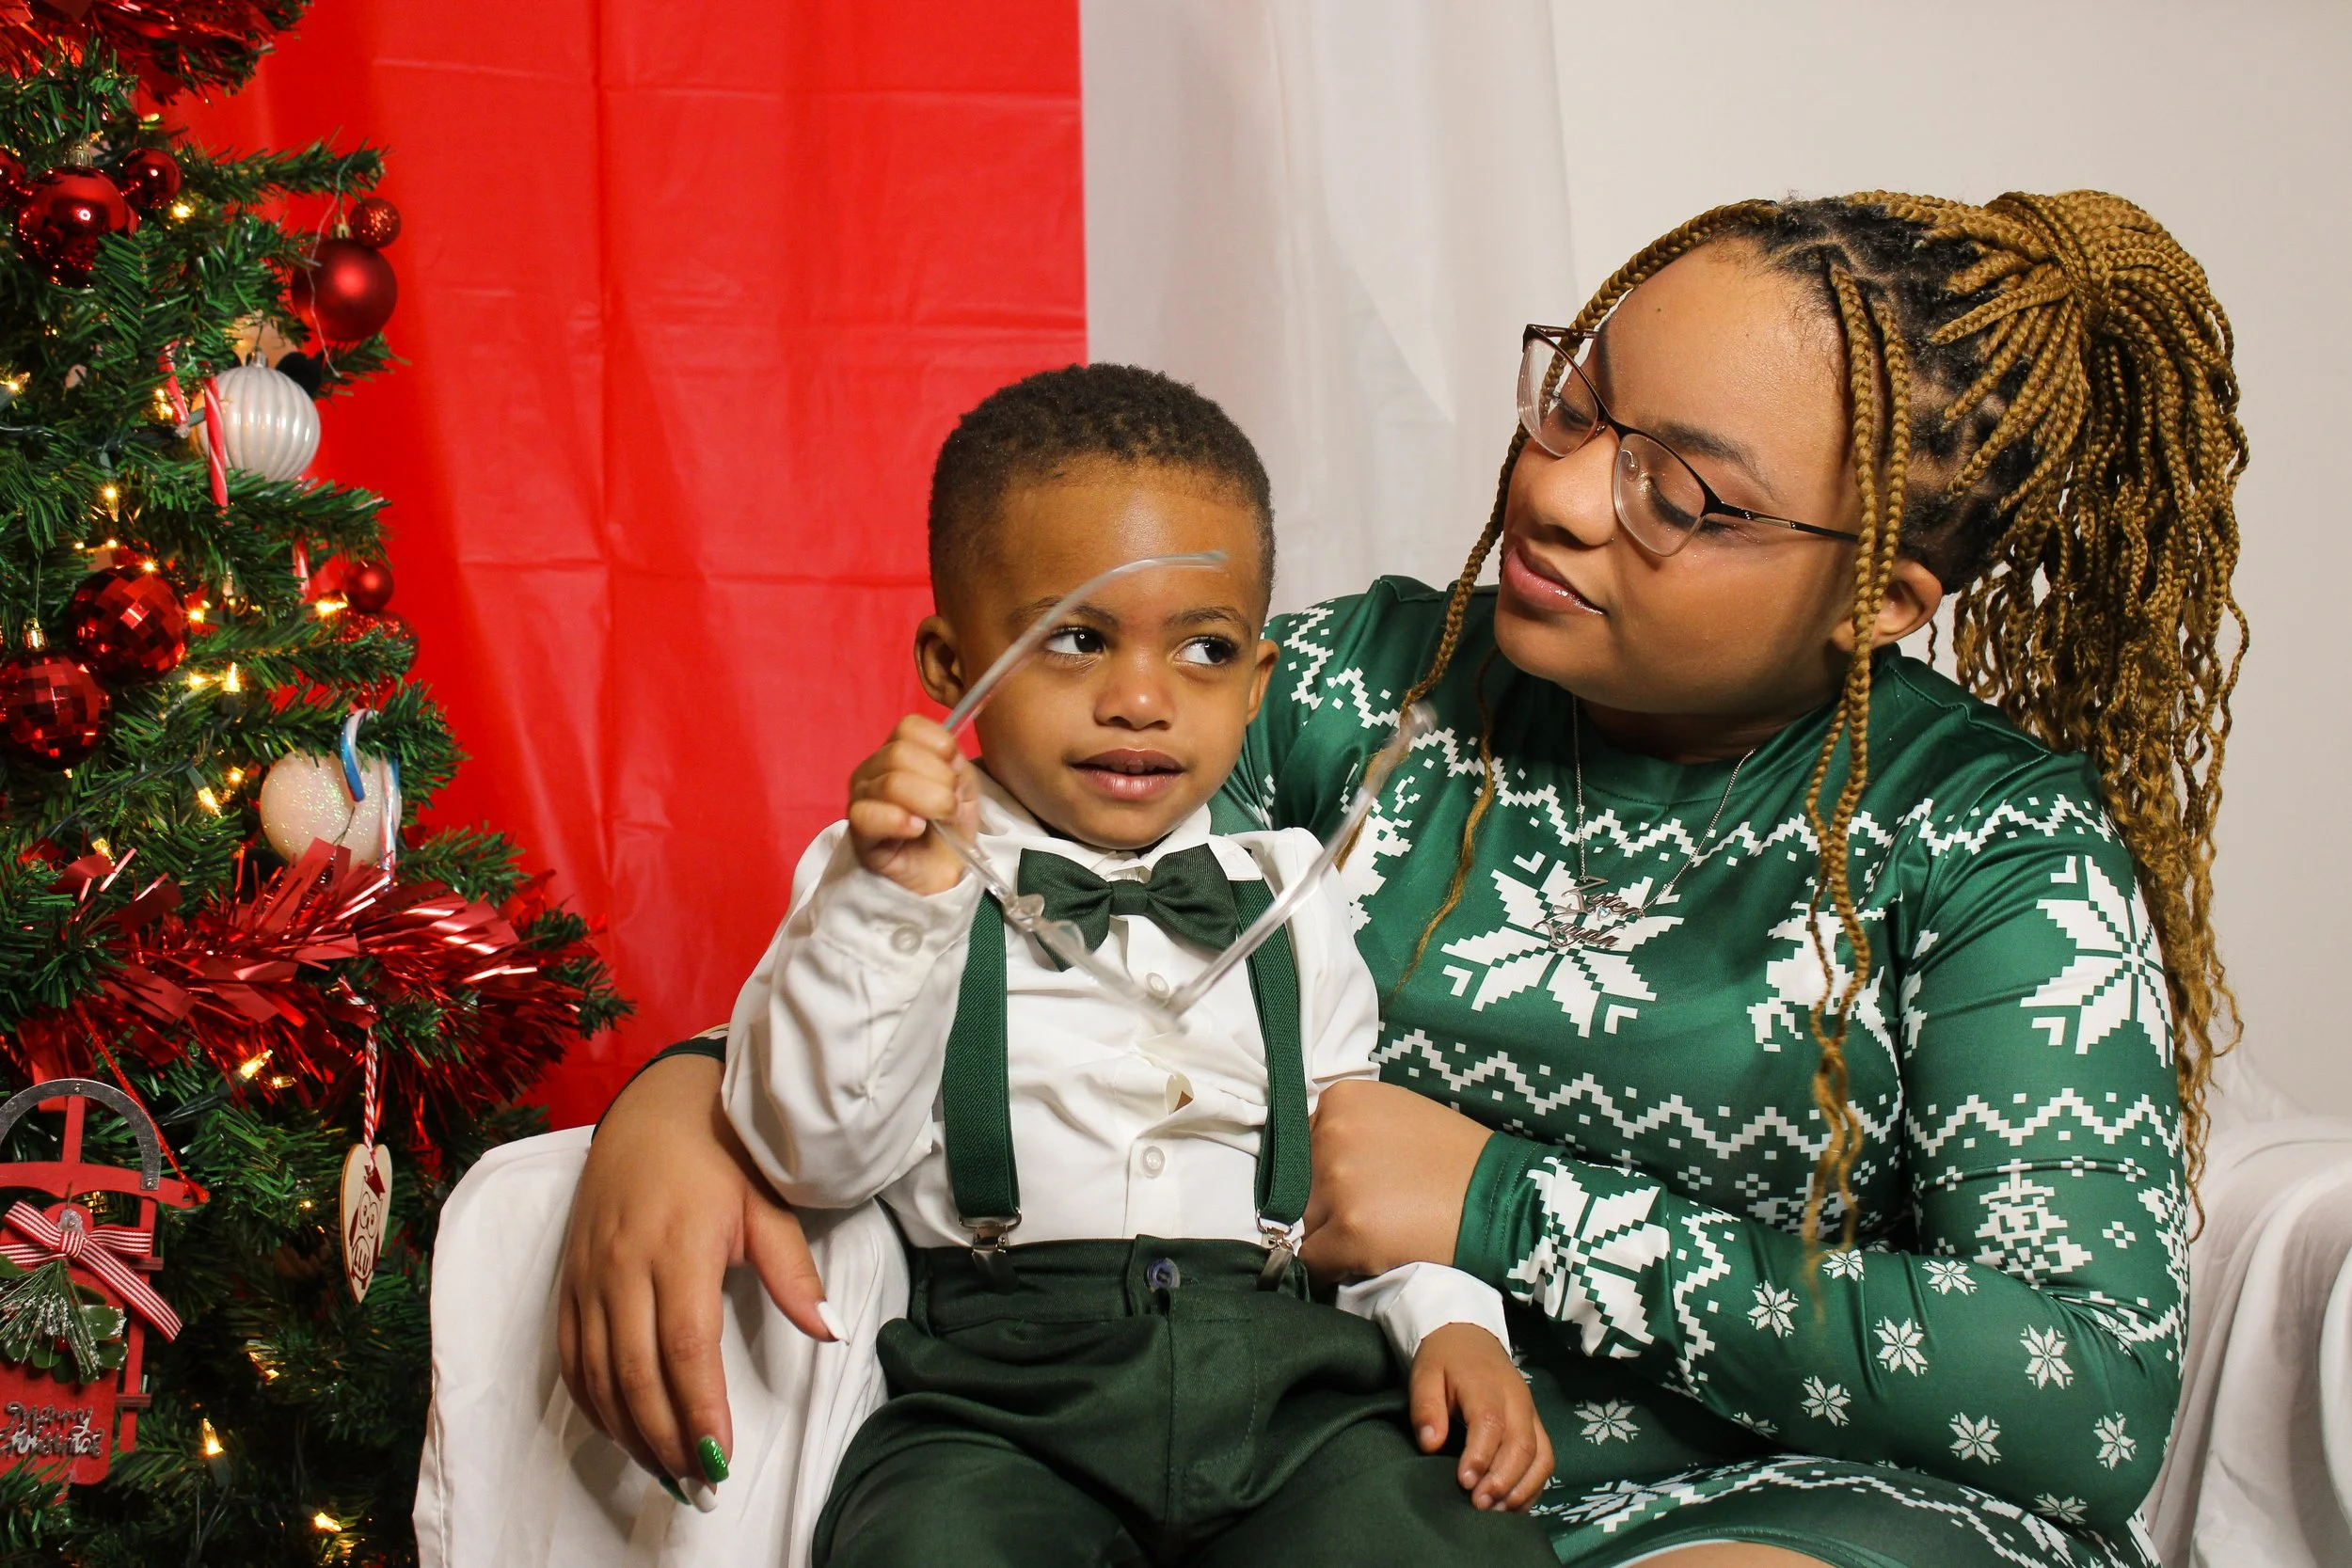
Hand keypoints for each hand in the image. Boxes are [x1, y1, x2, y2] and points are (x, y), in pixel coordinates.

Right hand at [557, 1053, 833, 1496]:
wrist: (654, 1107)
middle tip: (699, 1481)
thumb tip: (831, 1332)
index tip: (721, 1455)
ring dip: (629, 1431)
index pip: (687, 1347)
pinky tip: (622, 1429)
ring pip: (597, 1374)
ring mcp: (589, 1276)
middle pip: (637, 1373)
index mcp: (679, 1247)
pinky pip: (570, 1356)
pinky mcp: (569, 1280)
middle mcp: (624, 1267)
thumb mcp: (768, 1204)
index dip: (701, 1409)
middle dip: (666, 1438)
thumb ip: (794, 1273)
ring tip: (667, 1470)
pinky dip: (593, 1402)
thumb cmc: (721, 1154)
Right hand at [847, 715, 977, 895]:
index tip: (956, 770)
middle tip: (952, 805)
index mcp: (897, 751)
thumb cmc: (949, 825)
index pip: (908, 726)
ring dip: (929, 802)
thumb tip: (947, 758)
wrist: (942, 872)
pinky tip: (916, 830)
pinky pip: (868, 815)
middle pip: (899, 753)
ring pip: (890, 783)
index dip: (939, 744)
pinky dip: (900, 821)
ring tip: (941, 820)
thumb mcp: (964, 788)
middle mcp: (873, 769)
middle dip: (939, 779)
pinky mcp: (858, 832)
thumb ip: (956, 765)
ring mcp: (861, 799)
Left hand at [1301, 1079, 1494, 1282]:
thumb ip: (1352, 1129)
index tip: (1352, 1187)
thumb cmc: (1456, 1158)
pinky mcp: (1349, 1230)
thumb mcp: (1398, 1115)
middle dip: (1324, 1203)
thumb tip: (1311, 1160)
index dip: (1322, 1172)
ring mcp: (1338, 1183)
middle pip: (1299, 1184)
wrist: (1502, 1199)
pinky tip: (1363, 1262)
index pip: (1301, 1146)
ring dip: (1329, 1236)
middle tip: (1369, 1214)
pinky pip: (1314, 1260)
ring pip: (1303, 1223)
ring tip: (1374, 1236)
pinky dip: (1332, 1268)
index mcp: (1342, 1100)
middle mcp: (1332, 1134)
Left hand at [1411, 1322, 1553, 1510]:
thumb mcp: (1424, 1376)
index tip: (1464, 1482)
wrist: (1470, 1338)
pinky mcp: (1536, 1426)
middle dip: (1503, 1480)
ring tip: (1497, 1510)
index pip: (1491, 1423)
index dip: (1481, 1456)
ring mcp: (1531, 1414)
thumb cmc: (1444, 1362)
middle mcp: (1517, 1401)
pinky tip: (1513, 1505)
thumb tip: (1430, 1443)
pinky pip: (1545, 1460)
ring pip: (1541, 1456)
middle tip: (1479, 1504)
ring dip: (1522, 1488)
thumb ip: (1426, 1408)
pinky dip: (1534, 1486)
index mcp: (1487, 1386)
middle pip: (1522, 1445)